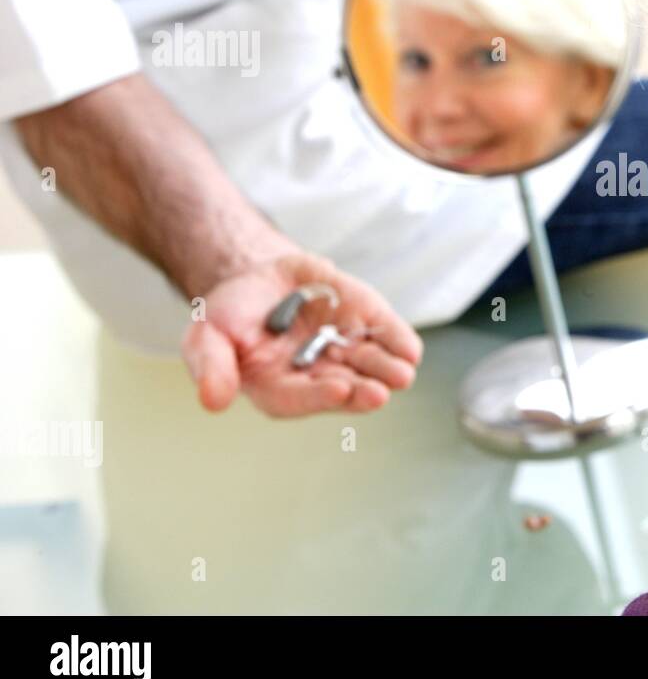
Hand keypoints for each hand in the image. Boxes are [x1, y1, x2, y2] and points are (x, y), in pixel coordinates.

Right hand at [182, 252, 422, 417]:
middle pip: (342, 388)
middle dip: (361, 392)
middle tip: (377, 394)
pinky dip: (399, 341)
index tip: (337, 390)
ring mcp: (343, 350)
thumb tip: (213, 401)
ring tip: (402, 375)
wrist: (259, 277)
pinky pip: (385, 335)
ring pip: (370, 367)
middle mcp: (315, 375)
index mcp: (276, 386)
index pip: (299, 398)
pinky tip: (410, 350)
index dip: (318, 396)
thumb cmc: (230, 316)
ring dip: (387, 371)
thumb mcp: (206, 336)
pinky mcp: (363, 323)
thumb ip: (211, 366)